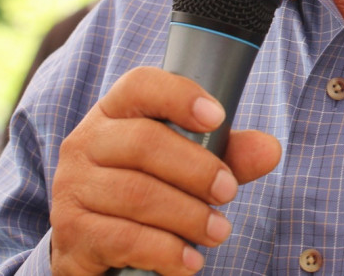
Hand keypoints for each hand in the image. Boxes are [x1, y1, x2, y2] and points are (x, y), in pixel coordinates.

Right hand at [48, 67, 281, 275]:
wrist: (91, 242)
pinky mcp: (73, 231)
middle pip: (144, 143)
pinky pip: (123, 238)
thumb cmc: (146, 188)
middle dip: (197, 169)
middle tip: (229, 192)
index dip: (180, 96)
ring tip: (219, 232)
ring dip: (188, 215)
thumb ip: (226, 154)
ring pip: (137, 194)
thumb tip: (270, 149)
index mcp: (114, 112)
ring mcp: (73, 187)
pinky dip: (165, 251)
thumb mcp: (184, 165)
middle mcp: (86, 142)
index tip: (218, 118)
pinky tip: (189, 261)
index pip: (140, 85)